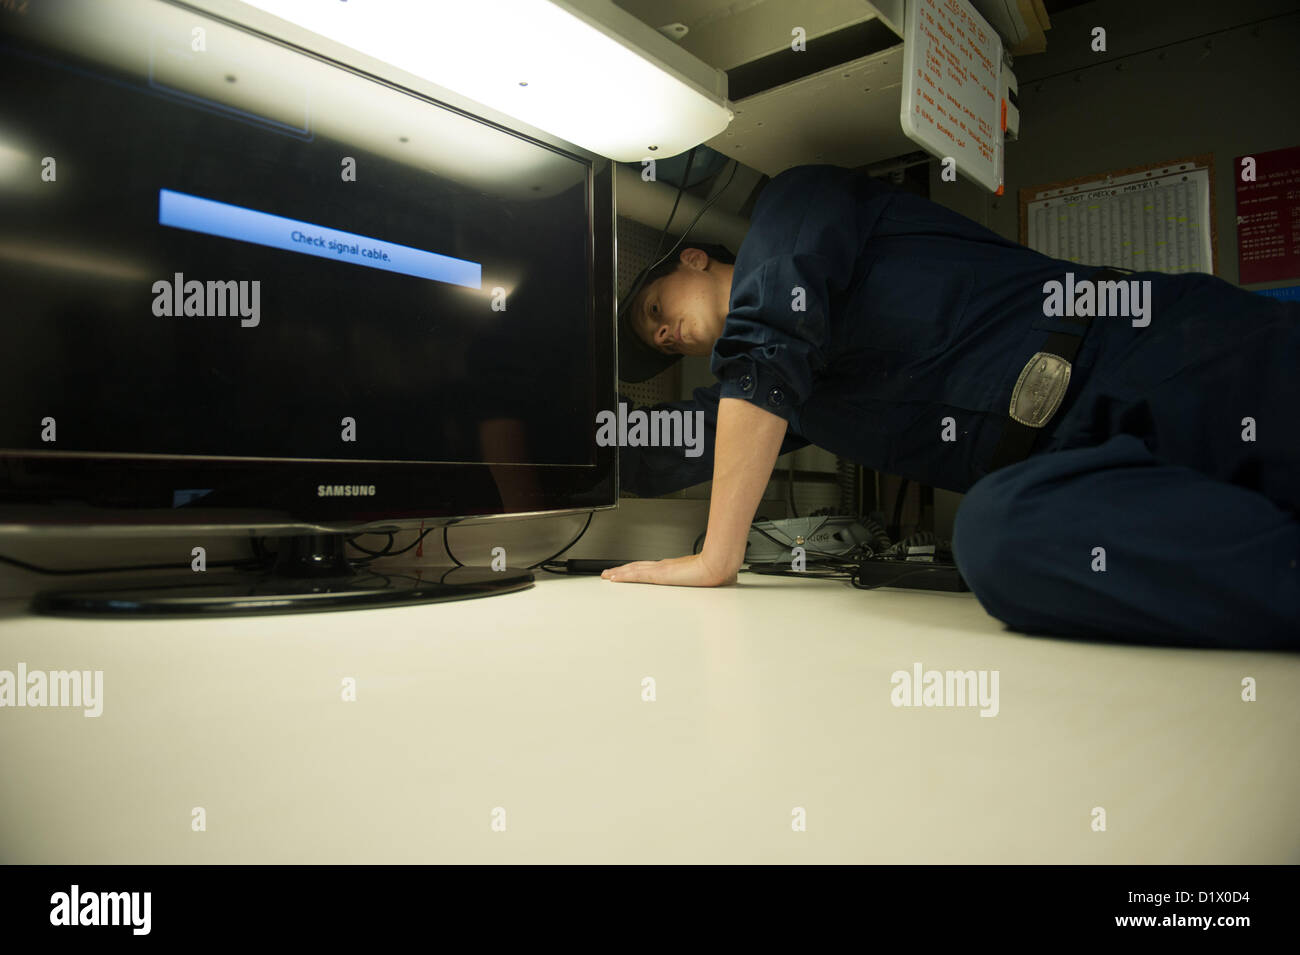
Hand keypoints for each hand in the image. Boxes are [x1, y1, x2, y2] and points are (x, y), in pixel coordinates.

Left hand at [601, 552, 736, 586]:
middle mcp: (665, 566)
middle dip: (623, 570)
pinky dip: (623, 576)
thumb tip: (720, 581)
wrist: (719, 565)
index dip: (637, 570)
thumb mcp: (710, 578)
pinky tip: (614, 578)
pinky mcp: (659, 575)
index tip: (628, 572)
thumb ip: (709, 580)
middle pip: (638, 567)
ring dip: (619, 573)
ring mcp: (661, 570)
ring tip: (607, 575)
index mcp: (675, 568)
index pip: (650, 569)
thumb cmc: (718, 571)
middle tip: (610, 573)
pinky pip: (636, 575)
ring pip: (633, 570)